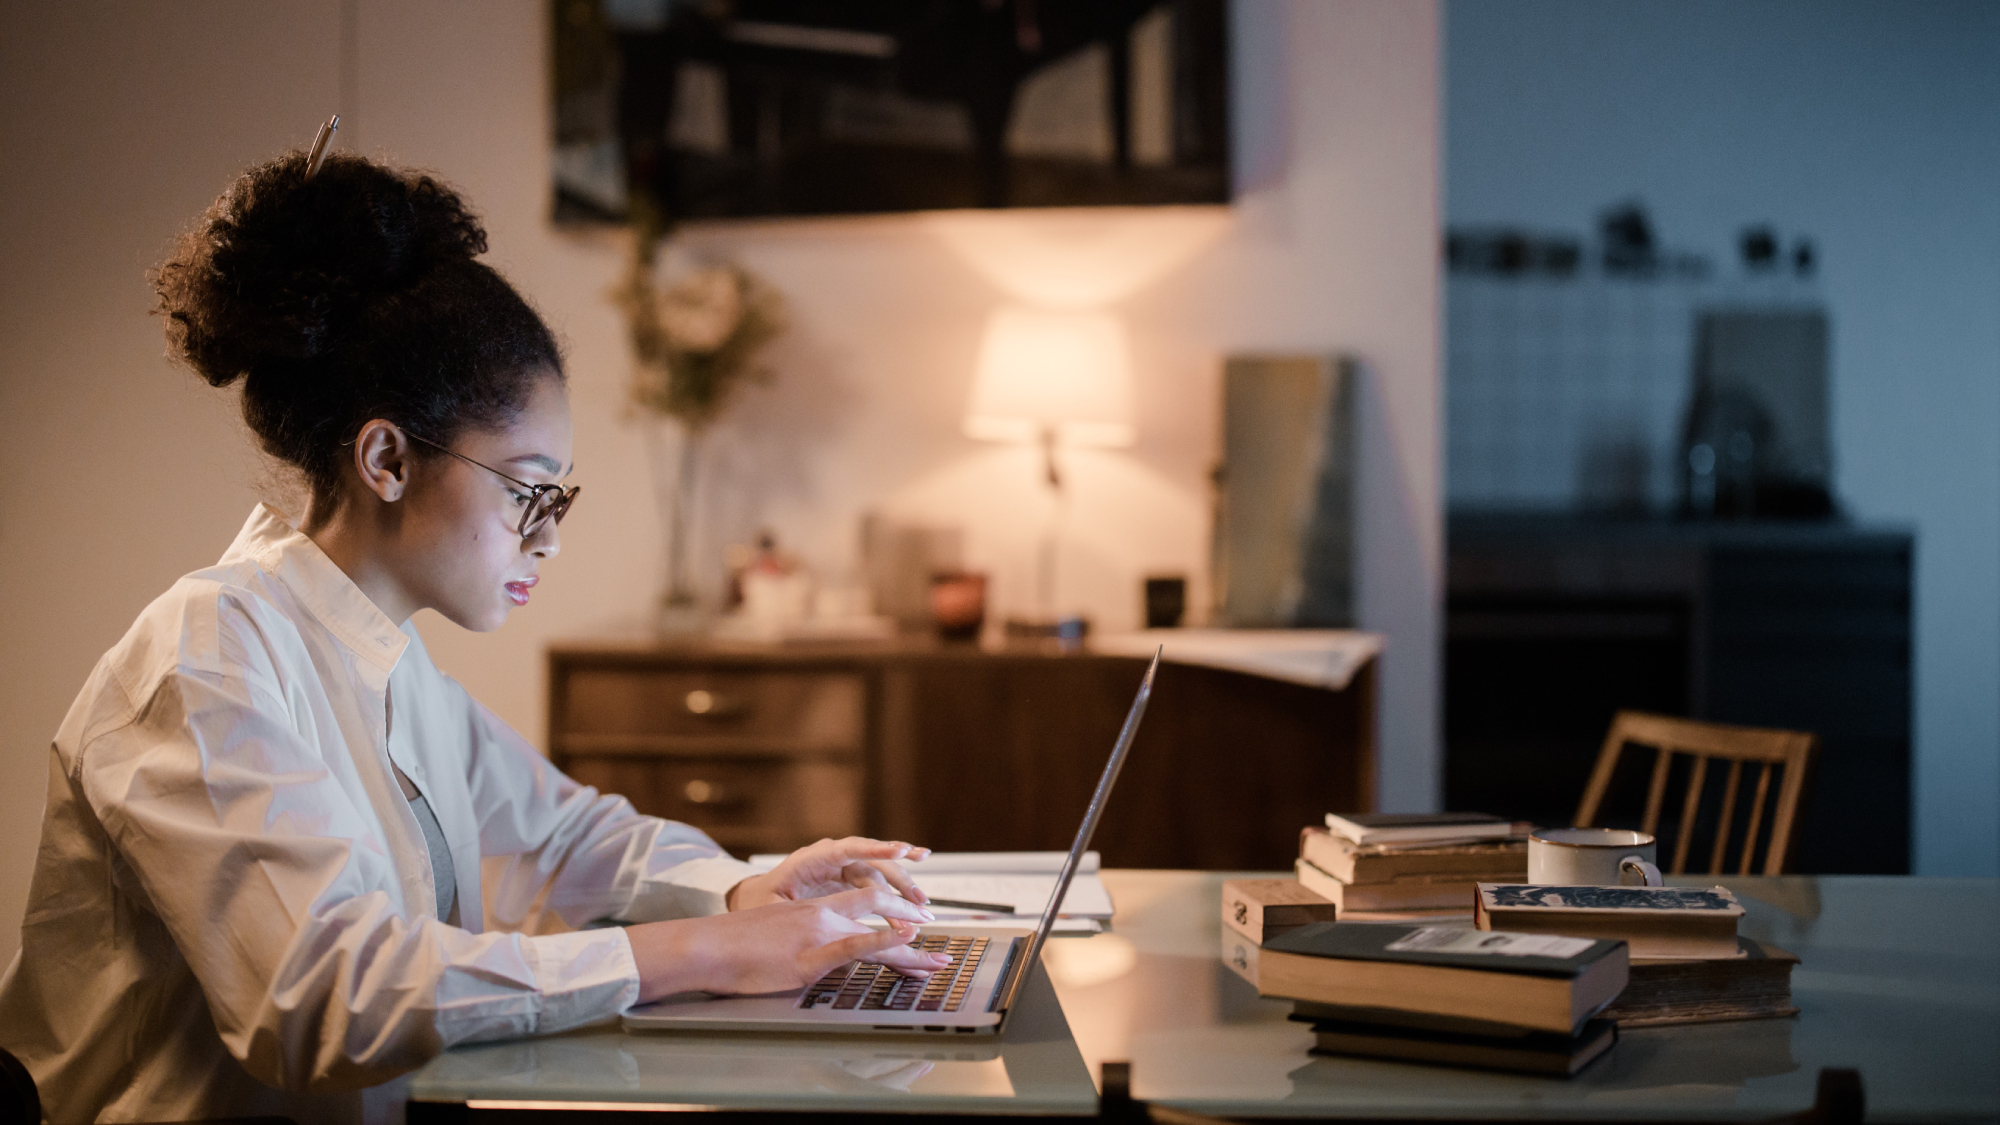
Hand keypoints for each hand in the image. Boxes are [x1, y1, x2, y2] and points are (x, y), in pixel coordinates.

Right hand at [626, 887, 951, 1001]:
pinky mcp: (812, 956)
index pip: (868, 906)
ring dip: (913, 947)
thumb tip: (815, 957)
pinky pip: (857, 945)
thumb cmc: (734, 947)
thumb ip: (803, 941)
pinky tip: (907, 937)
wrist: (705, 946)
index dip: (896, 916)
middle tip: (939, 948)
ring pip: (879, 931)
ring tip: (939, 960)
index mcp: (816, 909)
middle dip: (915, 927)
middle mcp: (824, 915)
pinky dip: (886, 939)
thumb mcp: (778, 937)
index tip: (917, 929)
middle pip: (882, 915)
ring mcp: (820, 933)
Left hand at [728, 836, 933, 911]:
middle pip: (871, 861)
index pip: (848, 849)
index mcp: (810, 860)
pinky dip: (893, 894)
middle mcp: (830, 858)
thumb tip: (821, 919)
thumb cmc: (757, 903)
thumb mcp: (771, 908)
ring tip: (922, 904)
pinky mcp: (846, 881)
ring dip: (901, 887)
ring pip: (879, 873)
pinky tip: (912, 902)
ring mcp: (840, 869)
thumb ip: (796, 912)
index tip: (900, 851)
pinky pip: (875, 884)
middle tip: (918, 897)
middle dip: (899, 876)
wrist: (751, 900)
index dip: (876, 849)